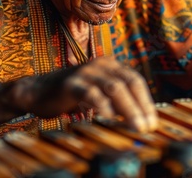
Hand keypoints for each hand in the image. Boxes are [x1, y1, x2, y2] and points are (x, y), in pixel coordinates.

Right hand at [13, 57, 157, 132]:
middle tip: (147, 127)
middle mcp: (101, 64)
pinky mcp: (71, 83)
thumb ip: (118, 101)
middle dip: (141, 107)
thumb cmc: (73, 95)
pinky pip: (91, 94)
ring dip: (128, 109)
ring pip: (114, 88)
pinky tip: (110, 119)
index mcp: (111, 65)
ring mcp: (86, 72)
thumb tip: (141, 119)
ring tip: (135, 126)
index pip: (136, 81)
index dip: (146, 101)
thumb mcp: (100, 94)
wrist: (38, 91)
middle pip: (128, 84)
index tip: (153, 121)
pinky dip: (103, 107)